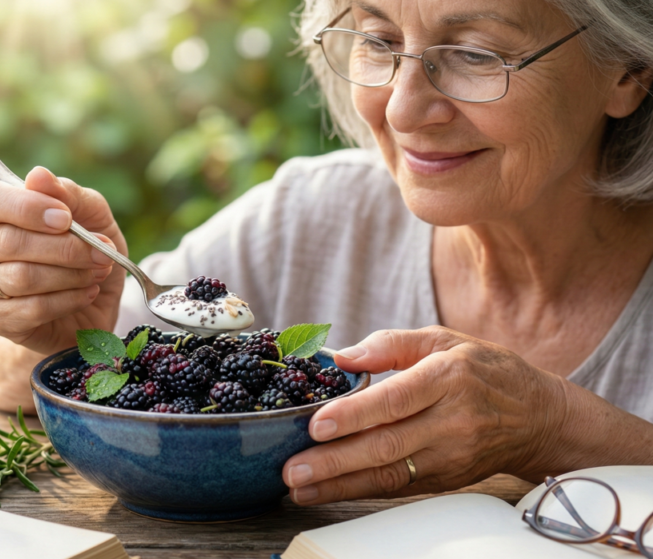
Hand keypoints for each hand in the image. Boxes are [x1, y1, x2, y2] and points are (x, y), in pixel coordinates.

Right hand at [0, 167, 126, 356]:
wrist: (89, 304)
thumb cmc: (82, 249)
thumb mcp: (90, 214)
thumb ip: (67, 193)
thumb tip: (37, 175)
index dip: (28, 207)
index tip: (66, 218)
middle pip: (11, 242)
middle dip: (66, 248)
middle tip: (103, 252)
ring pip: (23, 277)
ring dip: (71, 275)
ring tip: (97, 272)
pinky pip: (32, 309)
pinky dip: (69, 300)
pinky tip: (87, 293)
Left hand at [282, 326, 567, 505]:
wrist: (538, 417)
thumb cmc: (484, 370)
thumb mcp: (442, 340)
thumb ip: (389, 344)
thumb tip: (341, 357)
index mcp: (447, 378)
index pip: (396, 399)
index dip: (355, 414)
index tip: (317, 424)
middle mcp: (451, 421)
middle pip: (387, 445)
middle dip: (335, 461)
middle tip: (293, 468)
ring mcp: (451, 455)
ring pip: (389, 474)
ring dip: (339, 484)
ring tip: (299, 486)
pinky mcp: (447, 479)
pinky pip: (398, 487)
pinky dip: (359, 491)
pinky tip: (326, 491)